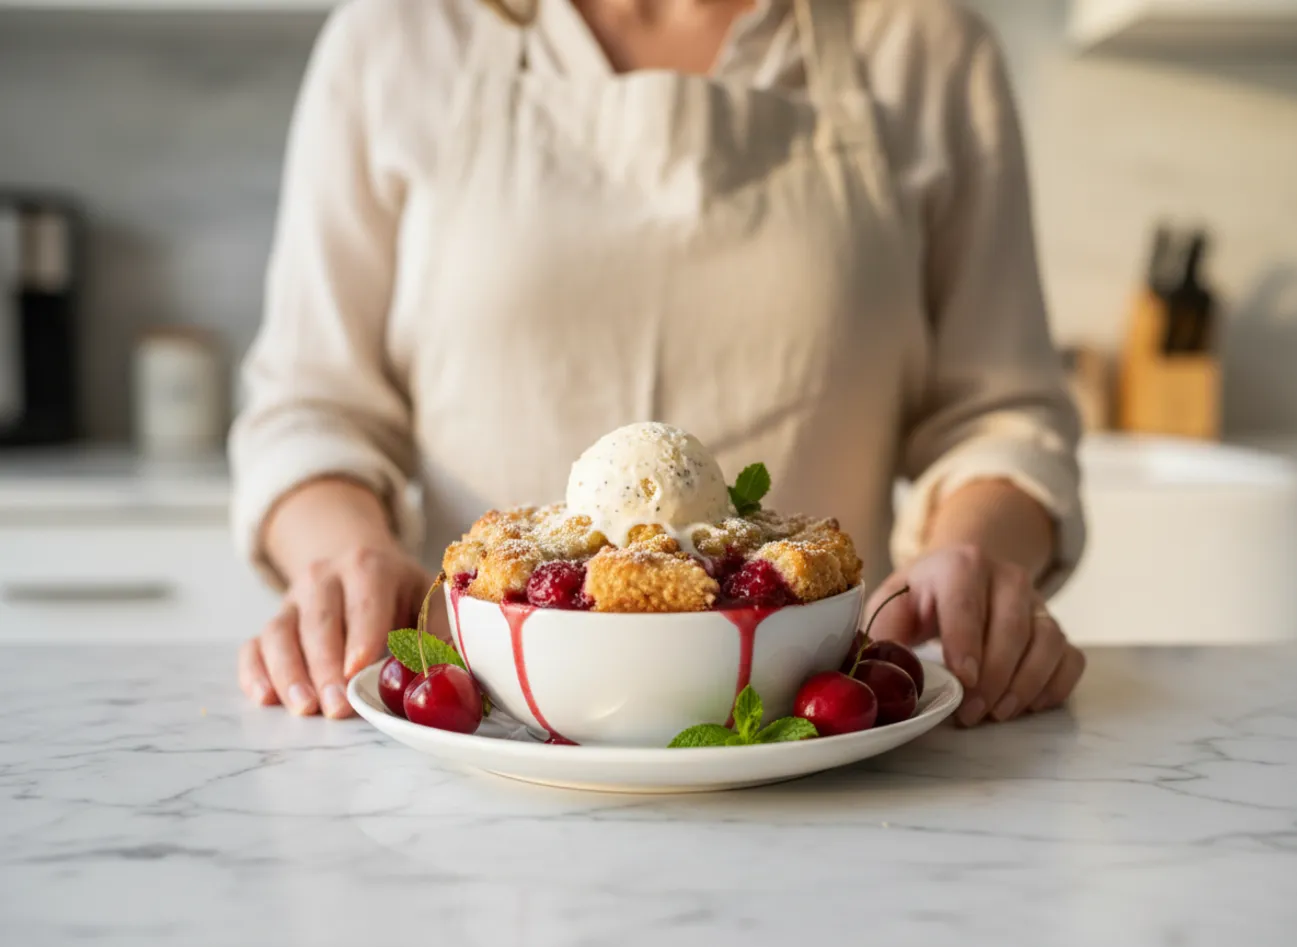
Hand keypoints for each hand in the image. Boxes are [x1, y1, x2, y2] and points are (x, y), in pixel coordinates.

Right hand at [238, 544, 436, 718]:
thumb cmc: (398, 592)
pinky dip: (254, 671)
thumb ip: (440, 630)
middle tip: (337, 706)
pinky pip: (254, 645)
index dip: (361, 633)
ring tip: (304, 708)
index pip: (364, 600)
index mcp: (368, 567)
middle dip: (326, 666)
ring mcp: (292, 600)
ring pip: (280, 633)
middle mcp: (323, 578)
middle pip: (319, 621)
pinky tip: (263, 697)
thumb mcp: (426, 596)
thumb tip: (454, 671)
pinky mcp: (274, 623)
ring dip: (289, 673)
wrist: (355, 563)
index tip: (358, 668)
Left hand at [865, 545, 1085, 726]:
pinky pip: (1071, 656)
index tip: (963, 679)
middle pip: (1013, 627)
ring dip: (1027, 684)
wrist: (961, 573)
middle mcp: (1006, 577)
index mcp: (959, 565)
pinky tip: (1030, 705)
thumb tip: (871, 672)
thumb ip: (881, 633)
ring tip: (998, 713)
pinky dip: (1057, 685)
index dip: (966, 643)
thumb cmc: (920, 597)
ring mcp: (1037, 601)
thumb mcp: (891, 604)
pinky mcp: (1055, 625)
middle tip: (972, 713)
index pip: (966, 604)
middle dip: (994, 677)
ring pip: (1049, 641)